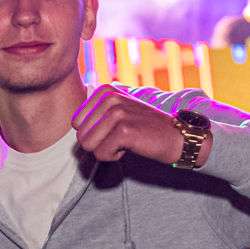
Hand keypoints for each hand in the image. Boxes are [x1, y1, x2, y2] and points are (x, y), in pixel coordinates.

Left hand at [72, 85, 210, 165]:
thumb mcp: (118, 111)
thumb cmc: (145, 128)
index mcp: (104, 91)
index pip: (75, 123)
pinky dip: (114, 157)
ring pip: (88, 146)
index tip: (115, 130)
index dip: (94, 133)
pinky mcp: (124, 130)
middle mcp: (110, 98)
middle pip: (80, 136)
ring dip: (106, 150)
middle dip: (99, 143)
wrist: (177, 136)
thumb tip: (72, 126)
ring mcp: (117, 113)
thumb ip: (95, 114)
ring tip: (126, 142)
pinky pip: (101, 154)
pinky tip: (131, 147)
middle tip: (122, 137)